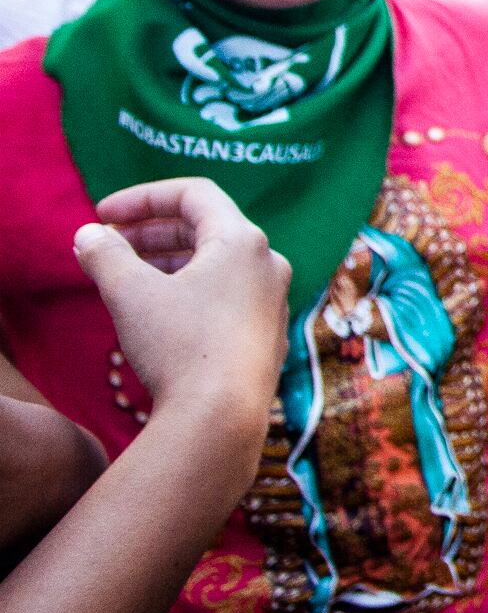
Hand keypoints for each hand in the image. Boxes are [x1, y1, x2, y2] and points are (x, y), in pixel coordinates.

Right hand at [77, 178, 289, 435]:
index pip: (194, 194)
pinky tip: (157, 313)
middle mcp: (268, 264)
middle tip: (109, 245)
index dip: (143, 198)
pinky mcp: (266, 335)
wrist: (221, 417)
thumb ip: (106, 255)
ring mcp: (273, 301)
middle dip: (151, 233)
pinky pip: (226, 296)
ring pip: (216, 265)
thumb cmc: (181, 347)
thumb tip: (90, 235)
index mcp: (244, 241)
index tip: (103, 215)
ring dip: (168, 263)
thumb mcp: (130, 293)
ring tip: (124, 277)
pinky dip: (189, 291)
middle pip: (206, 229)